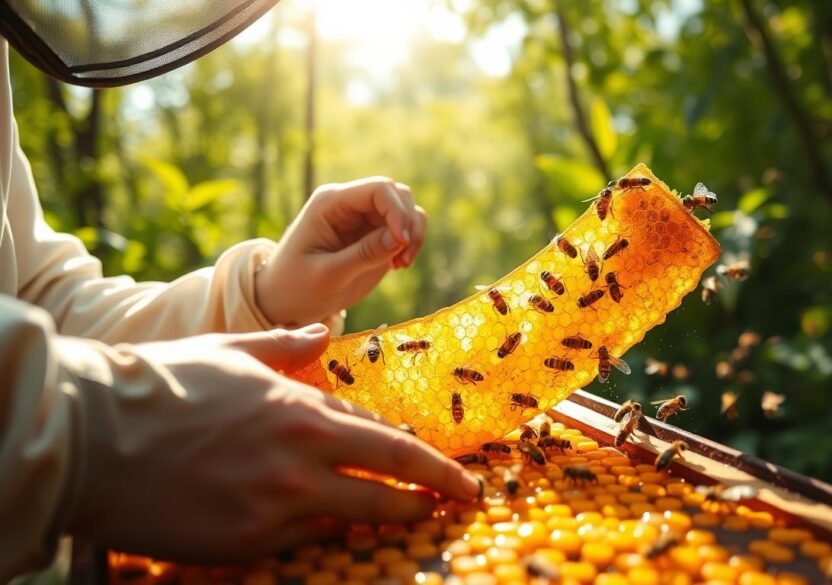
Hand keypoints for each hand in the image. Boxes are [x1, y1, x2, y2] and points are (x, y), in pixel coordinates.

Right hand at [68, 324, 478, 562]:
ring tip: (418, 520)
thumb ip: (287, 348)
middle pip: (392, 483)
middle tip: (463, 500)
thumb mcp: (231, 351)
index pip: (388, 440)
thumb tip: (321, 335)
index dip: (428, 461)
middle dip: (435, 494)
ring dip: (393, 519)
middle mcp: (302, 459)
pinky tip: (341, 529)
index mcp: (302, 409)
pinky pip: (306, 541)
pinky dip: (328, 533)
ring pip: (358, 517)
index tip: (454, 473)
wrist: (92, 434)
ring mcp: (278, 504)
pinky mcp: (248, 540)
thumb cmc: (162, 385)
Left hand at [255, 177, 427, 325]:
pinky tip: (399, 266)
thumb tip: (399, 238)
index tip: (401, 244)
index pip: (379, 189)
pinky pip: (405, 228)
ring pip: (406, 209)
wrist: (285, 300)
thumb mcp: (328, 274)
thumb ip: (364, 255)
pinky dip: (411, 244)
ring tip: (401, 265)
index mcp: (331, 202)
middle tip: (402, 261)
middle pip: (398, 194)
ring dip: (414, 234)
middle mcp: (350, 203)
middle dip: (408, 224)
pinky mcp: (374, 235)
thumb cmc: (296, 287)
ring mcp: (363, 218)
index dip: (397, 212)